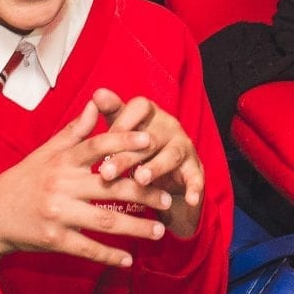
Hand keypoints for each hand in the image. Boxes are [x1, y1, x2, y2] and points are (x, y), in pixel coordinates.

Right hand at [0, 95, 181, 293]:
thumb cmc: (22, 181)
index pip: (97, 146)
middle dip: (144, 193)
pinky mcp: (54, 240)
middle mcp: (61, 186)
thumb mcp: (45, 152)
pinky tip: (129, 260)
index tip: (152, 140)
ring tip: (160, 231)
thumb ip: (75, 131)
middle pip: (111, 187)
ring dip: (136, 227)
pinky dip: (110, 256)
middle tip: (169, 198)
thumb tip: (97, 103)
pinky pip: (88, 249)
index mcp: (61, 161)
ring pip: (105, 221)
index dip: (125, 140)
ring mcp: (58, 214)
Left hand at [91, 88, 206, 240]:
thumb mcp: (122, 129)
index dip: (121, 122)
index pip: (139, 107)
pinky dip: (194, 187)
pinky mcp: (195, 169)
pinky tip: (191, 200)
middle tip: (105, 172)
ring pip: (171, 155)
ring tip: (139, 179)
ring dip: (156, 167)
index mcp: (151, 114)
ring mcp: (184, 147)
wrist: (166, 177)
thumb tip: (97, 93)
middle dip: (127, 155)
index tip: (101, 141)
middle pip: (150, 137)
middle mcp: (169, 126)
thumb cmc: (137, 148)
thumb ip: (111, 112)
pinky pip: (196, 177)